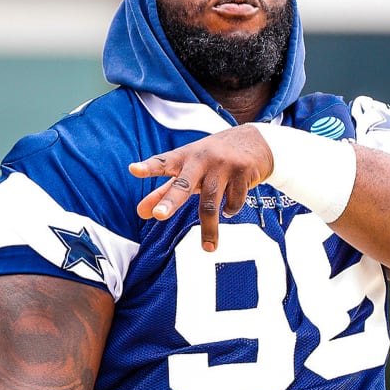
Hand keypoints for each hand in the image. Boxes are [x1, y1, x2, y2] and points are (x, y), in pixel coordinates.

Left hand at [128, 125, 273, 251]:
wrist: (256, 141)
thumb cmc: (213, 158)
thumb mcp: (189, 169)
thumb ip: (164, 190)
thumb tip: (140, 212)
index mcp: (185, 156)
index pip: (164, 163)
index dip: (149, 167)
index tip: (133, 169)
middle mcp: (202, 159)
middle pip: (184, 184)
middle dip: (171, 201)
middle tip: (158, 215)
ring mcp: (223, 164)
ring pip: (211, 202)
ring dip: (210, 229)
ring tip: (207, 248)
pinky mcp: (243, 172)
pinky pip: (234, 202)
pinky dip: (230, 210)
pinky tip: (228, 209)